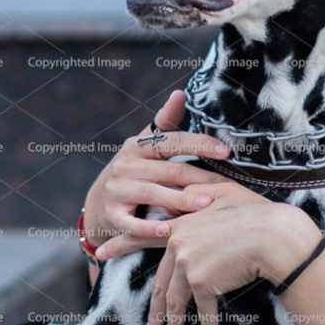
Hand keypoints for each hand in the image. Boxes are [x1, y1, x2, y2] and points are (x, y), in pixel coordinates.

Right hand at [82, 89, 236, 245]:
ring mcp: (118, 190)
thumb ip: (165, 122)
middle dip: (199, 177)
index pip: (172, 141)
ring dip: (181, 200)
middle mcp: (126, 166)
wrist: (98, 203)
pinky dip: (149, 228)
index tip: (226, 151)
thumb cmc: (134, 171)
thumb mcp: (145, 145)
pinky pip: (133, 223)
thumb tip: (180, 94)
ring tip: (206, 205)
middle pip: (169, 170)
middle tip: (224, 186)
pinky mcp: (113, 215)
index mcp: (138, 146)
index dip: (199, 144)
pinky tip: (168, 230)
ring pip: (153, 194)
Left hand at [96, 189, 317, 324]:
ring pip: (175, 300)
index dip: (122, 244)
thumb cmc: (257, 213)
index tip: (101, 253)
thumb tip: (183, 193)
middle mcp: (177, 243)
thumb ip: (198, 195)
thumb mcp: (224, 193)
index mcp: (179, 223)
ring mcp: (187, 263)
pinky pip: (203, 312)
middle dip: (155, 309)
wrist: (274, 235)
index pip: (144, 236)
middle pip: (161, 282)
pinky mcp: (201, 281)